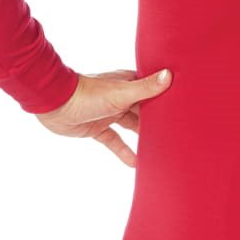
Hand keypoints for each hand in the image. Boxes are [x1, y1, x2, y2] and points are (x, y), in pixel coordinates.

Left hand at [35, 67, 173, 166]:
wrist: (53, 105)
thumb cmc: (87, 94)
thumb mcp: (121, 93)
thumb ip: (145, 88)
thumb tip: (170, 75)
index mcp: (127, 83)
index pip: (153, 89)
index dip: (167, 97)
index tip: (186, 106)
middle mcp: (120, 97)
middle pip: (144, 110)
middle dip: (158, 120)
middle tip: (179, 132)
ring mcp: (109, 113)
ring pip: (131, 126)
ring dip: (144, 137)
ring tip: (162, 149)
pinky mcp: (97, 128)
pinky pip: (114, 141)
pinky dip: (124, 151)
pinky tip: (136, 164)